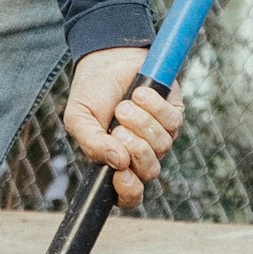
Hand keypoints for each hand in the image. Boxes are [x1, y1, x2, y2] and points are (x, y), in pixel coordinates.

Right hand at [63, 48, 183, 206]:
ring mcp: (159, 135)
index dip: (129, 192)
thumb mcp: (78, 118)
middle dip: (135, 149)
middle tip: (118, 127)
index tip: (121, 174)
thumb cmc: (91, 92)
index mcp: (116, 162)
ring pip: (162, 145)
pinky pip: (172, 121)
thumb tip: (118, 163)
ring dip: (142, 123)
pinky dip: (154, 106)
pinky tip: (140, 93)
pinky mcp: (174, 114)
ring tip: (125, 106)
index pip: (129, 194)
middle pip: (149, 171)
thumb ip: (91, 143)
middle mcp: (140, 153)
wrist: (107, 58)